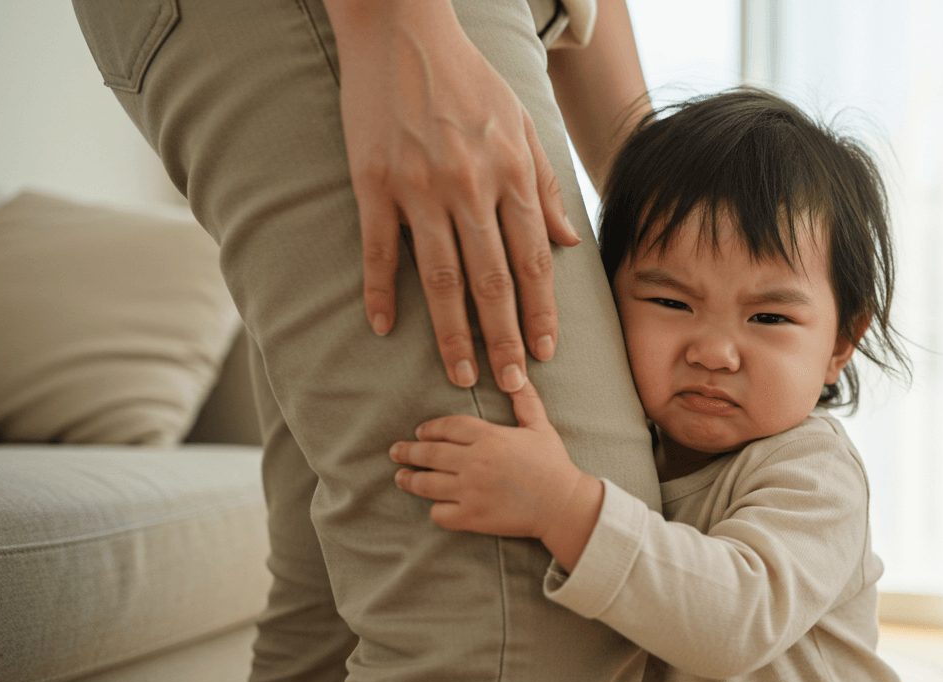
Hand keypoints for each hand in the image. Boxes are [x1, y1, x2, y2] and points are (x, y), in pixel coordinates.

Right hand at [326, 0, 582, 391]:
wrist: (403, 32)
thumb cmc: (468, 81)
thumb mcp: (522, 124)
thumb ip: (547, 187)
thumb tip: (568, 243)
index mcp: (512, 175)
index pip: (533, 260)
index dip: (541, 312)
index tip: (546, 352)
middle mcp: (470, 187)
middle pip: (492, 280)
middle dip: (505, 339)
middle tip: (513, 385)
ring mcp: (419, 188)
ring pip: (441, 277)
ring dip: (452, 332)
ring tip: (461, 374)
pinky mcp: (374, 182)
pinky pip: (379, 249)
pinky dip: (381, 291)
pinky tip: (384, 328)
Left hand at [389, 380, 602, 568]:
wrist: (564, 505)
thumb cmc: (553, 464)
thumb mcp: (541, 426)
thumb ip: (525, 400)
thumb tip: (517, 374)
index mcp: (489, 437)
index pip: (447, 428)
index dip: (429, 429)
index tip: (420, 432)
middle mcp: (475, 462)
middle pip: (429, 454)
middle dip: (407, 452)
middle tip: (395, 452)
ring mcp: (471, 491)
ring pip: (426, 484)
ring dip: (409, 480)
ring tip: (401, 477)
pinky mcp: (472, 517)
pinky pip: (439, 513)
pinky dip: (435, 508)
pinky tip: (435, 504)